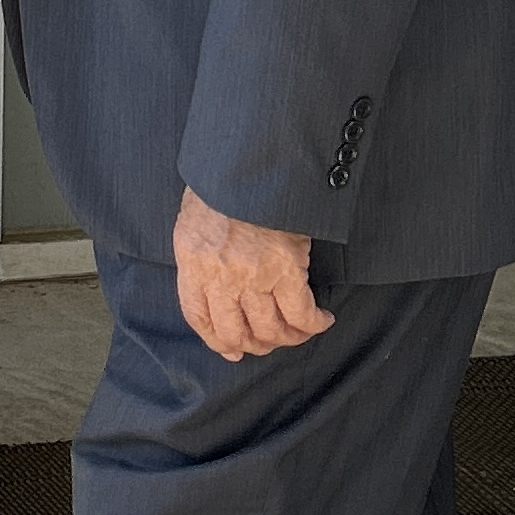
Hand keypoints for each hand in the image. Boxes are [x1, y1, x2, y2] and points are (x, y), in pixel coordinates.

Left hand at [173, 186, 333, 360]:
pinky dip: (314, 324)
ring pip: (270, 329)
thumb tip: (214, 289)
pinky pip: (301, 314)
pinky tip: (322, 321)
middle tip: (269, 342)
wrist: (249, 164)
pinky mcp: (286, 270)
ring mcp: (253, 276)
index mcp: (193, 263)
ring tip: (298, 332)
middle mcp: (220, 277)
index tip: (231, 350)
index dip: (216, 341)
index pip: (198, 317)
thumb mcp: (195, 223)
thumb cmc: (222, 187)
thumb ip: (199, 258)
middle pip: (235, 332)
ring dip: (287, 339)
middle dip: (254, 345)